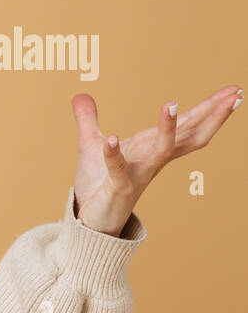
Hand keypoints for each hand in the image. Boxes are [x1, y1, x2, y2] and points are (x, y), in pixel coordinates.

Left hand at [70, 85, 241, 235]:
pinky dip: (114, 154)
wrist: (89, 222)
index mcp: (152, 148)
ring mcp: (138, 175)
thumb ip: (88, 121)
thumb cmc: (98, 185)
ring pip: (161, 150)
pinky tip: (111, 138)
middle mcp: (152, 160)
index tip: (234, 90)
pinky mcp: (118, 188)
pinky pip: (118, 170)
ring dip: (167, 128)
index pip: (188, 125)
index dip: (210, 108)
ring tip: (171, 103)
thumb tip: (80, 96)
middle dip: (211, 114)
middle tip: (235, 93)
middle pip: (189, 135)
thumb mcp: (91, 145)